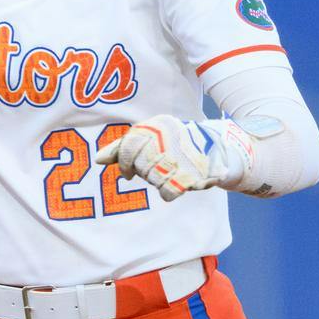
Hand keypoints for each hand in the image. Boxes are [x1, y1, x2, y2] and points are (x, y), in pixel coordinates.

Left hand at [95, 114, 252, 201]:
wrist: (221, 150)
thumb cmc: (178, 145)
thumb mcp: (153, 138)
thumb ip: (124, 147)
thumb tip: (97, 159)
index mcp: (158, 125)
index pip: (130, 145)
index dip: (124, 162)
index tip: (127, 172)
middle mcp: (170, 137)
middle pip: (141, 165)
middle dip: (145, 173)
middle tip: (157, 171)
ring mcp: (182, 155)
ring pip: (153, 179)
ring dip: (159, 181)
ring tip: (172, 173)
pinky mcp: (193, 174)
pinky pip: (167, 192)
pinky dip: (170, 192)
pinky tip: (178, 184)